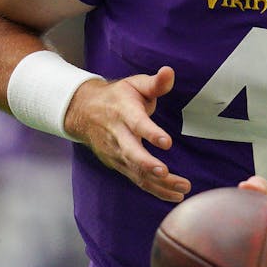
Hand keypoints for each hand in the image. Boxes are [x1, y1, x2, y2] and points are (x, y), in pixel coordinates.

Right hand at [65, 66, 190, 201]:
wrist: (84, 112)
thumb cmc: (118, 97)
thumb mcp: (135, 84)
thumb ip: (155, 83)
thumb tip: (170, 72)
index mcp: (124, 112)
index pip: (137, 123)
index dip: (151, 133)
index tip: (167, 142)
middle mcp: (118, 135)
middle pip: (131, 153)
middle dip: (147, 164)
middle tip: (165, 172)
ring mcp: (117, 153)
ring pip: (136, 171)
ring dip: (159, 183)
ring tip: (183, 188)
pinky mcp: (119, 165)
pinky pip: (138, 180)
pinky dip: (156, 190)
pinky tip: (175, 195)